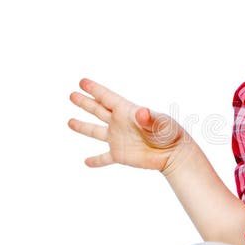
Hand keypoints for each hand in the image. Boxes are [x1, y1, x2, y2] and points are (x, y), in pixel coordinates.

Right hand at [68, 78, 184, 169]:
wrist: (174, 154)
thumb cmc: (170, 134)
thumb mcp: (160, 123)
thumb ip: (149, 117)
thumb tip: (141, 112)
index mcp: (126, 112)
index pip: (107, 98)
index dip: (95, 90)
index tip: (82, 82)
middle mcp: (120, 124)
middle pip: (98, 110)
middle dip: (85, 102)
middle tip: (72, 95)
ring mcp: (118, 139)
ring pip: (96, 132)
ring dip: (82, 127)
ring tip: (69, 122)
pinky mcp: (120, 155)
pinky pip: (104, 158)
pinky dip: (96, 160)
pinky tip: (86, 162)